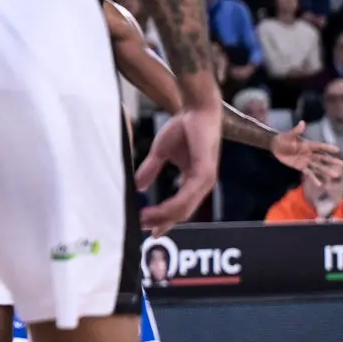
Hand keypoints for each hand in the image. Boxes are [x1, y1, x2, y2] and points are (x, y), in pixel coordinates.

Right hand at [135, 96, 223, 231]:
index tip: (149, 231)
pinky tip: (156, 210)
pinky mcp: (204, 174)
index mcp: (194, 180)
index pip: (180, 206)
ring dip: (163, 217)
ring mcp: (205, 180)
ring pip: (184, 209)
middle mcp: (201, 184)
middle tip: (140, 229)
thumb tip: (137, 186)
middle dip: (161, 222)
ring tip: (143, 221)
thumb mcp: (161, 153)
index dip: (165, 220)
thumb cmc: (184, 127)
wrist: (196, 109)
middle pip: (182, 212)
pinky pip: (186, 196)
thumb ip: (151, 170)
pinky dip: (171, 206)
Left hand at [271, 121, 342, 173]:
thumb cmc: (283, 138)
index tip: (337, 150)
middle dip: (331, 161)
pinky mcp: (301, 167)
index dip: (328, 148)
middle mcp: (309, 153)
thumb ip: (296, 130)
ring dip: (326, 171)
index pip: (320, 146)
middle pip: (322, 157)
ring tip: (335, 175)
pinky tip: (320, 184)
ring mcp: (306, 161)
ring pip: (318, 166)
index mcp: (308, 144)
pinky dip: (314, 178)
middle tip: (341, 164)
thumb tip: (302, 122)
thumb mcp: (289, 134)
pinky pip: (309, 173)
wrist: (275, 147)